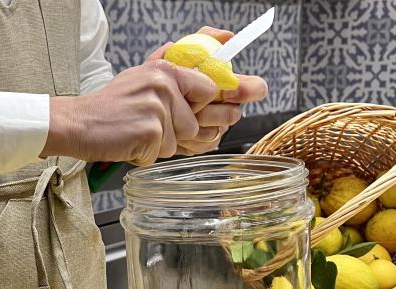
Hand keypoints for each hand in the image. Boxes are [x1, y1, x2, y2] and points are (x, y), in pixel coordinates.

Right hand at [41, 60, 217, 164]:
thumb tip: (207, 89)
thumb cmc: (108, 108)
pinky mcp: (151, 131)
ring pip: (178, 143)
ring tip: (134, 133)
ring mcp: (158, 108)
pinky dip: (143, 155)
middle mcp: (164, 85)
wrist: (77, 123)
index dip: (196, 109)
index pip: (208, 90)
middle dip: (172, 135)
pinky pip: (160, 154)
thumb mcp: (141, 81)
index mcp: (165, 70)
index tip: (179, 115)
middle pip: (194, 125)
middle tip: (144, 126)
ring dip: (157, 146)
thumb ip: (171, 83)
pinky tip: (128, 142)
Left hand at [149, 26, 268, 155]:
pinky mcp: (202, 144)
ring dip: (195, 123)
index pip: (254, 88)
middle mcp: (222, 108)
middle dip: (212, 111)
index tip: (234, 90)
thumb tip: (227, 36)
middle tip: (194, 106)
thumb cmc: (160, 79)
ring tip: (176, 115)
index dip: (249, 89)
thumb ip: (204, 39)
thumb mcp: (177, 54)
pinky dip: (188, 138)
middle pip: (233, 113)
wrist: (141, 106)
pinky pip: (204, 144)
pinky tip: (175, 129)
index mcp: (223, 86)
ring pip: (217, 130)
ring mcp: (214, 128)